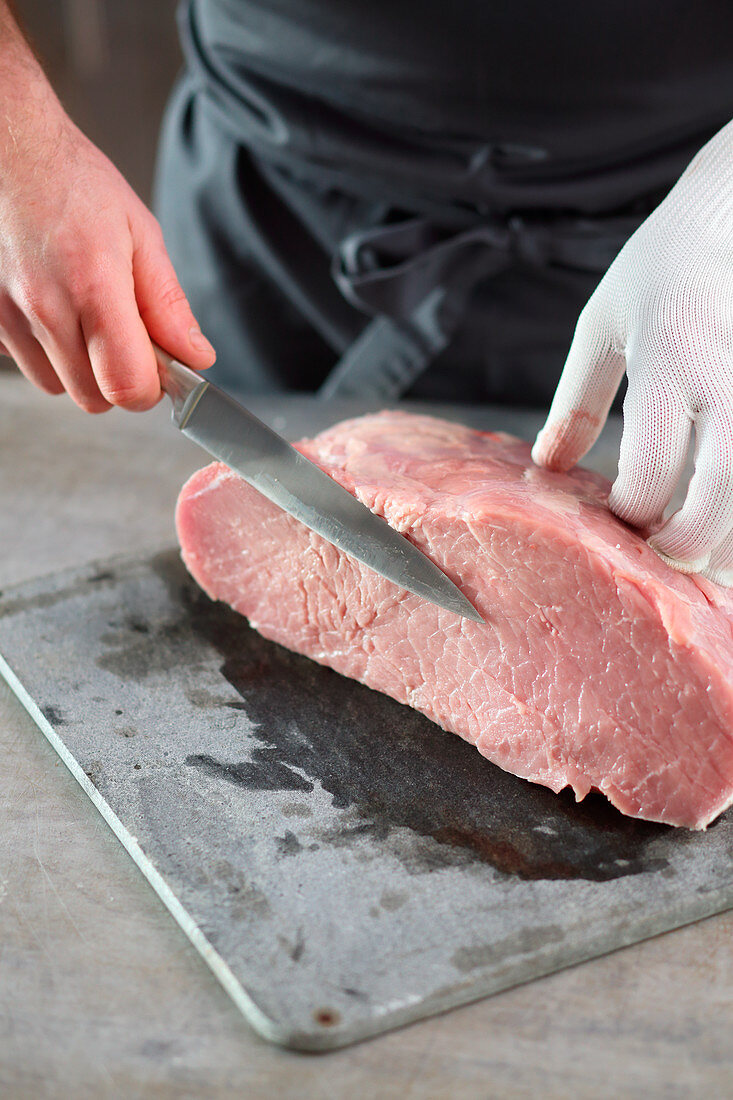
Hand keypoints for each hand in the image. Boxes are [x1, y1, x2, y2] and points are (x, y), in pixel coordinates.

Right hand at [0, 46, 214, 411]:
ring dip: (79, 367)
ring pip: (56, 387)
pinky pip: (26, 363)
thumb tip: (195, 356)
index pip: (127, 387)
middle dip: (116, 378)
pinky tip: (53, 309)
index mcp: (93, 287)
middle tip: (124, 335)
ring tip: (84, 315)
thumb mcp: (140, 234)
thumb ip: (168, 305)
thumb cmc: (73, 183)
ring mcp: (8, 316)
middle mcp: (44, 308)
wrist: (7, 150)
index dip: (150, 388)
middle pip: (93, 398)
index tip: (157, 366)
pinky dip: (45, 351)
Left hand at [532, 120, 732, 584]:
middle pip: (719, 498)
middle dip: (691, 548)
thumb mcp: (604, 325)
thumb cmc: (665, 265)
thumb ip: (575, 402)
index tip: (620, 522)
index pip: (648, 474)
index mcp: (667, 361)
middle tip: (670, 559)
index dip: (630, 518)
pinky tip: (728, 514)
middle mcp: (727, 377)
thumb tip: (548, 468)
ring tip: (711, 557)